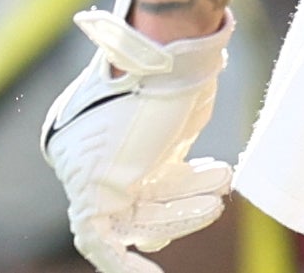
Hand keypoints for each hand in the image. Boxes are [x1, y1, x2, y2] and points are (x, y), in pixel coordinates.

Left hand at [41, 0, 236, 272]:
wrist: (172, 52)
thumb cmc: (182, 74)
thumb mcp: (181, 120)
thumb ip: (173, 154)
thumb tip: (190, 181)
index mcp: (106, 134)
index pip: (138, 179)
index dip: (179, 188)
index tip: (214, 180)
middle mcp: (87, 154)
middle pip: (137, 199)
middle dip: (183, 200)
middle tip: (220, 190)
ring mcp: (84, 171)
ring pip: (131, 217)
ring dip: (178, 218)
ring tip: (216, 202)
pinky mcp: (90, 188)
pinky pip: (99, 240)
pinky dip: (123, 263)